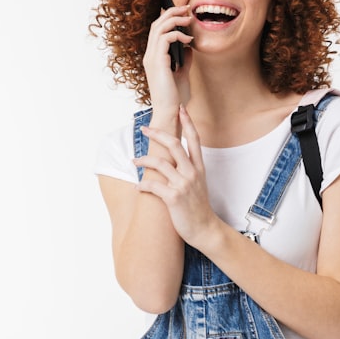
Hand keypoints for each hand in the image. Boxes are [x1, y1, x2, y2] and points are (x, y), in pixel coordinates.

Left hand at [133, 105, 218, 245]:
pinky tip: (137, 187)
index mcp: (199, 168)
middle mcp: (192, 173)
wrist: (205, 229)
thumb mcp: (198, 184)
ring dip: (143, 161)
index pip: (195, 139)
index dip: (187, 122)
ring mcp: (183, 185)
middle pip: (175, 144)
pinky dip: (142, 185)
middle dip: (158, 134)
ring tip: (134, 162)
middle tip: (145, 128)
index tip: (180, 109)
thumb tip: (173, 160)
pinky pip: (153, 186)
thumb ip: (188, 170)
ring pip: (160, 163)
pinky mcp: (173, 198)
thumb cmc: (198, 208)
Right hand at [144, 4, 193, 108]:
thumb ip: (184, 60)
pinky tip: (189, 40)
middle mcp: (150, 55)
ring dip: (176, 19)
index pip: (157, 30)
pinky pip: (166, 38)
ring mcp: (152, 58)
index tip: (183, 13)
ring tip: (189, 19)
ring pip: (159, 27)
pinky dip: (178, 34)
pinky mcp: (159, 62)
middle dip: (172, 12)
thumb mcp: (182, 74)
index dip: (169, 18)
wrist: (169, 111)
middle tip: (187, 7)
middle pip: (157, 24)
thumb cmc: (174, 97)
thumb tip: (188, 47)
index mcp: (153, 57)